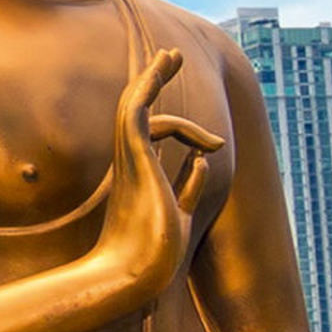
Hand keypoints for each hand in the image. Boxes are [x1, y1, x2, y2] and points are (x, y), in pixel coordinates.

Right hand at [94, 47, 223, 310]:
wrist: (131, 275)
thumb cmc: (152, 256)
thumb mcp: (180, 215)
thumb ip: (188, 188)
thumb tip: (202, 162)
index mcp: (140, 178)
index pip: (153, 138)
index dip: (176, 122)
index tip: (196, 121)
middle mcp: (131, 164)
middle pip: (139, 113)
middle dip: (154, 83)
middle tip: (170, 57)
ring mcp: (129, 160)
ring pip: (135, 106)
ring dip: (153, 78)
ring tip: (173, 56)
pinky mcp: (134, 157)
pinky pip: (136, 111)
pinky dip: (148, 86)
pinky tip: (166, 69)